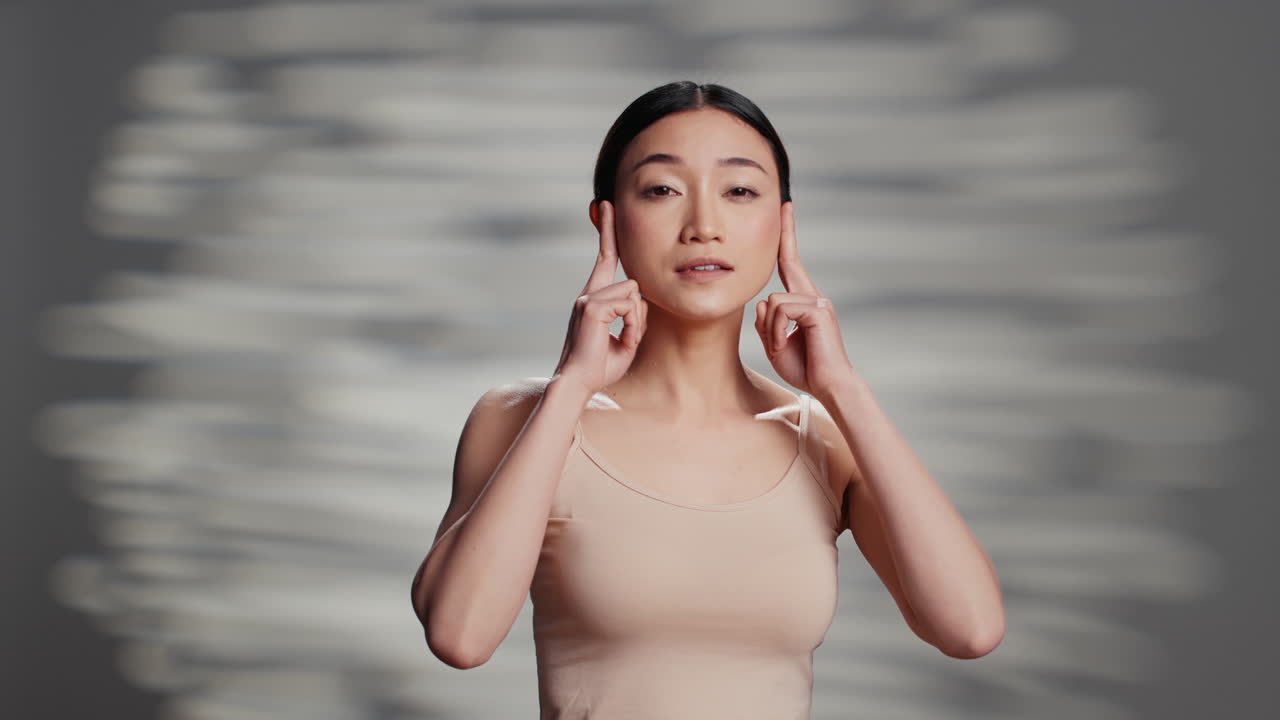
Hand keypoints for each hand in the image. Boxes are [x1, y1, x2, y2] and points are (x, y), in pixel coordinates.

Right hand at [553, 200, 648, 395]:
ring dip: (636, 322)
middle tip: (627, 339)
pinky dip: (631, 326)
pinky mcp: (591, 308)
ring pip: (633, 295)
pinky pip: (628, 305)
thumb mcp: (626, 338)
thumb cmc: (601, 366)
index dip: (607, 231)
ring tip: (621, 341)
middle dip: (639, 315)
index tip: (605, 205)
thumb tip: (637, 297)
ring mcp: (588, 299)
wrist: (579, 382)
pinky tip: (618, 340)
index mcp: (594, 298)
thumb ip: (634, 315)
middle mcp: (588, 294)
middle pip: (633, 284)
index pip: (604, 258)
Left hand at [754, 202, 853, 396]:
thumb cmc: (805, 368)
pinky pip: (781, 311)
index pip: (791, 264)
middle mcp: (814, 296)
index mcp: (805, 302)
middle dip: (787, 233)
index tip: (785, 211)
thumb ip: (766, 322)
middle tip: (784, 207)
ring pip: (774, 300)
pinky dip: (776, 332)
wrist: (829, 386)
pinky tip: (785, 346)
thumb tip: (762, 301)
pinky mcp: (819, 311)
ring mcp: (819, 302)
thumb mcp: (775, 344)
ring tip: (780, 347)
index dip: (787, 238)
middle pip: (788, 263)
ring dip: (770, 329)